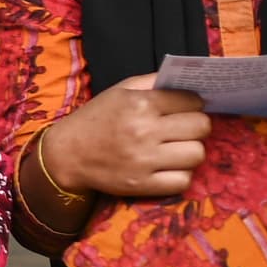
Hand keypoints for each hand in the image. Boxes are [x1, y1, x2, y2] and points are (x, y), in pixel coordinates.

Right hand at [40, 75, 211, 201]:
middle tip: (182, 129)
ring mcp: (144, 160)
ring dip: (190, 151)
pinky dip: (180, 174)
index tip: (185, 109)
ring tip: (175, 149)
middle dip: (196, 126)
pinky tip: (167, 167)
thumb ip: (153, 82)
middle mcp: (144, 131)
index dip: (192, 104)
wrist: (65, 154)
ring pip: (197, 154)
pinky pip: (183, 180)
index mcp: (140, 104)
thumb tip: (190, 81)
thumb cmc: (95, 118)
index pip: (192, 101)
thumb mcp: (119, 91)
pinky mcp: (142, 184)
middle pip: (201, 127)